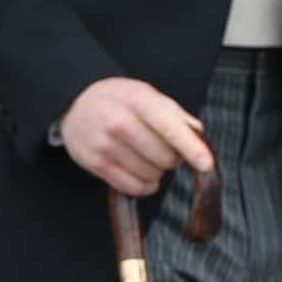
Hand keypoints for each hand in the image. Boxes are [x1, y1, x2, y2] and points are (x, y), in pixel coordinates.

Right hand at [59, 76, 214, 198]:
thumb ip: (175, 115)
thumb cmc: (118, 100)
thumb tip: (199, 136)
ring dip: (157, 171)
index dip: (191, 148)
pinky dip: (145, 184)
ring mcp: (106, 145)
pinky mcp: (96, 164)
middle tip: (162, 146)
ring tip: (145, 155)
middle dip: (172, 157)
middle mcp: (120, 122)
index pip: (170, 128)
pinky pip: (134, 187)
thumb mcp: (146, 94)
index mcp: (138, 100)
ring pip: (152, 175)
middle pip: (165, 157)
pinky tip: (140, 171)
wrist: (75, 103)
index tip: (206, 164)